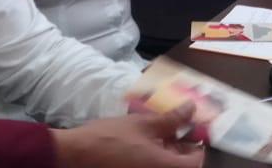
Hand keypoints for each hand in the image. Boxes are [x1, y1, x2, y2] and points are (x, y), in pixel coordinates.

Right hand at [53, 105, 203, 167]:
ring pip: (164, 164)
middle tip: (175, 126)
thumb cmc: (109, 138)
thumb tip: (191, 109)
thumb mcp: (144, 123)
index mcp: (165, 167)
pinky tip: (144, 140)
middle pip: (181, 164)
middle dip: (180, 146)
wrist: (74, 154)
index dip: (197, 144)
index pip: (196, 161)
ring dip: (166, 150)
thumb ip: (172, 118)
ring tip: (157, 130)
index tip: (191, 129)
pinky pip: (150, 165)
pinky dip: (152, 156)